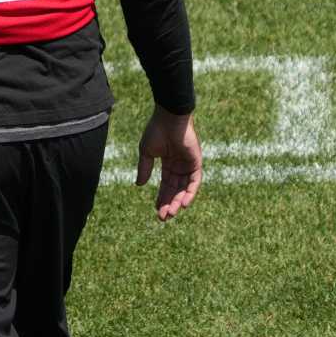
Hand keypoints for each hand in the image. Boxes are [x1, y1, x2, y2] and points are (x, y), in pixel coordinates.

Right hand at [136, 105, 201, 221]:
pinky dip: (190, 193)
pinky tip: (182, 204)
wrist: (169, 118)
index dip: (161, 198)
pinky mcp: (196, 163)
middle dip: (169, 204)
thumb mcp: (146, 152)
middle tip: (163, 218)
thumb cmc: (156, 131)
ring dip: (178, 202)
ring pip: (185, 189)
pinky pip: (194, 182)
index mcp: (168, 163)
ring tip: (170, 214)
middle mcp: (179, 166)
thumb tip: (139, 185)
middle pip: (175, 190)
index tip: (156, 210)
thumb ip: (144, 168)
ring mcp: (189, 165)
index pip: (166, 185)